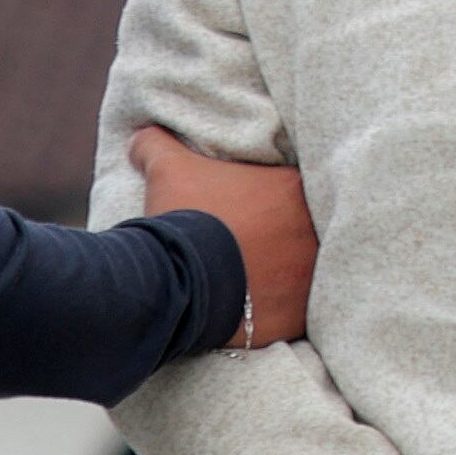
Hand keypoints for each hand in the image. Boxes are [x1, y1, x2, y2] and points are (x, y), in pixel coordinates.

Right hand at [130, 126, 313, 345]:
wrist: (175, 284)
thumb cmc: (182, 220)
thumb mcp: (166, 171)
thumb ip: (157, 145)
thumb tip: (140, 137)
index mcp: (293, 188)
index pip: (301, 183)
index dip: (280, 192)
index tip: (258, 203)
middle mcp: (314, 232)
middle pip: (311, 225)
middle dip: (290, 230)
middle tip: (259, 238)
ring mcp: (311, 277)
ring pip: (309, 268)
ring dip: (291, 268)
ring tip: (260, 270)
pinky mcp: (300, 317)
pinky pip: (301, 309)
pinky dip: (285, 306)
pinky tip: (261, 302)